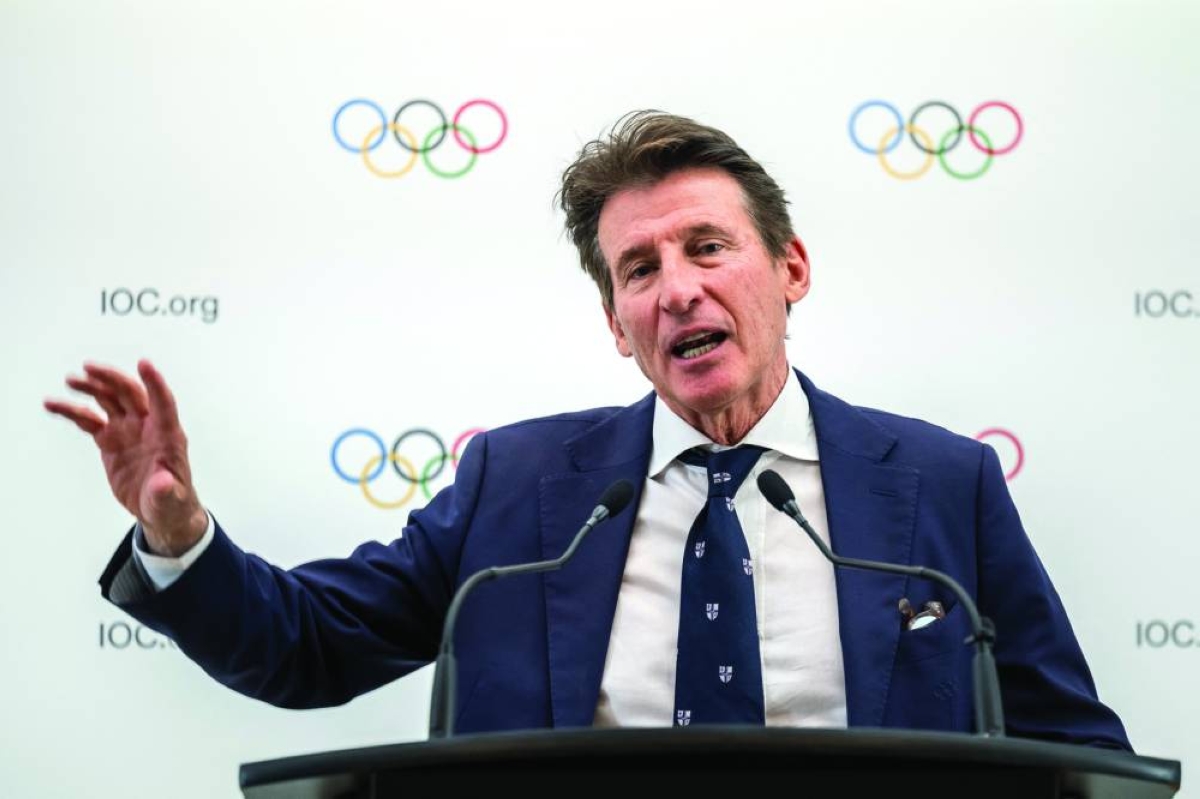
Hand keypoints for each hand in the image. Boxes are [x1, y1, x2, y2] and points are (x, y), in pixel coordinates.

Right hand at [44, 359, 206, 556]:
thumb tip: (162, 483)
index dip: (155, 383)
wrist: (159, 509)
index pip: (163, 403)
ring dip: (92, 388)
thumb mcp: (170, 500)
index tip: (144, 363)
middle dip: (112, 379)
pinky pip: (90, 420)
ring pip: (109, 401)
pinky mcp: (111, 440)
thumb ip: (165, 490)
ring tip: (70, 381)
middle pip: (130, 394)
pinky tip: (54, 405)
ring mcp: (128, 430)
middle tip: (88, 368)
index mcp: (168, 435)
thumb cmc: (172, 502)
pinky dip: (73, 412)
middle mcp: (148, 426)